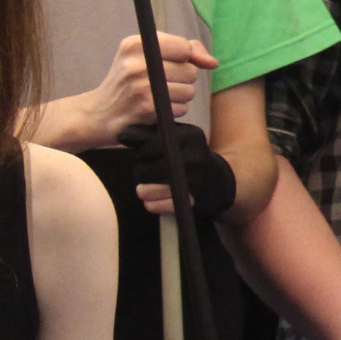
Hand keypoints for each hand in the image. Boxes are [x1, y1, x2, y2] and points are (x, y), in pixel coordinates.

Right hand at [38, 33, 215, 149]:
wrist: (99, 113)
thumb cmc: (129, 81)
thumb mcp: (145, 54)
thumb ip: (184, 49)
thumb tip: (212, 62)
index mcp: (135, 44)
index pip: (184, 47)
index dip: (184, 58)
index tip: (170, 64)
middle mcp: (136, 63)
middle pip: (190, 71)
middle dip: (181, 80)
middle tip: (157, 84)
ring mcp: (142, 87)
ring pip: (189, 91)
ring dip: (178, 97)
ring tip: (155, 96)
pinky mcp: (148, 108)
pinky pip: (182, 108)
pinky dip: (173, 111)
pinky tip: (154, 109)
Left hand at [118, 120, 237, 218]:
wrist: (218, 183)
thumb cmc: (188, 157)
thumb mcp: (175, 139)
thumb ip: (148, 135)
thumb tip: (122, 134)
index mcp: (191, 136)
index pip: (150, 144)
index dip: (142, 152)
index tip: (146, 155)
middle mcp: (195, 156)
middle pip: (147, 168)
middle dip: (140, 171)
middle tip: (145, 173)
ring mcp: (195, 180)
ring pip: (149, 188)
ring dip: (143, 190)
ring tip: (145, 189)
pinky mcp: (192, 201)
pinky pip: (158, 205)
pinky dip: (152, 204)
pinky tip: (154, 201)